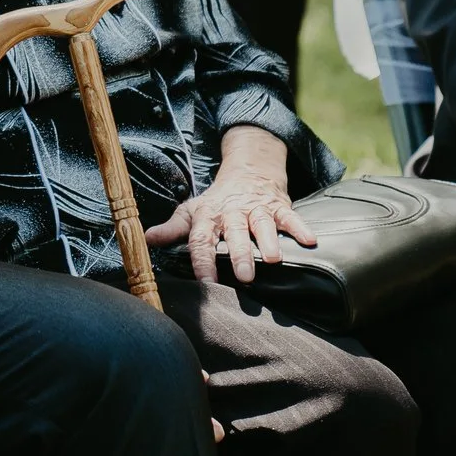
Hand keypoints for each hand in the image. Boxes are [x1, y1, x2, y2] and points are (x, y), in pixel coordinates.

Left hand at [146, 169, 312, 284]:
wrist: (246, 172)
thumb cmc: (217, 202)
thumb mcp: (191, 212)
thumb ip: (172, 229)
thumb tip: (145, 239)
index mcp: (208, 217)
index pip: (202, 240)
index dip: (202, 261)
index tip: (206, 283)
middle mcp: (232, 213)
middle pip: (235, 234)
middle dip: (240, 255)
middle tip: (245, 277)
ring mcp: (257, 209)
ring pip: (263, 225)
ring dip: (269, 241)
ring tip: (275, 259)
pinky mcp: (278, 205)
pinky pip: (290, 216)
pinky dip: (300, 227)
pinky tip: (310, 240)